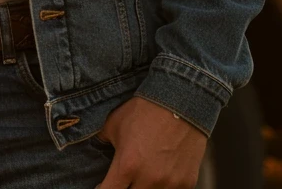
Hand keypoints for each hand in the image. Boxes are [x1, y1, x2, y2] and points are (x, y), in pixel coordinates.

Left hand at [93, 96, 207, 188]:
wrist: (181, 100)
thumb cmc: (145, 110)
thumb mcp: (114, 123)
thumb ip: (101, 142)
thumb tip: (94, 150)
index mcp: (127, 165)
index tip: (103, 186)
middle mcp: (149, 178)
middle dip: (125, 187)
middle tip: (124, 178)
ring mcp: (170, 183)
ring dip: (144, 187)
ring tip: (142, 175)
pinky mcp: (187, 183)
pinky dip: (163, 187)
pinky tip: (161, 176)